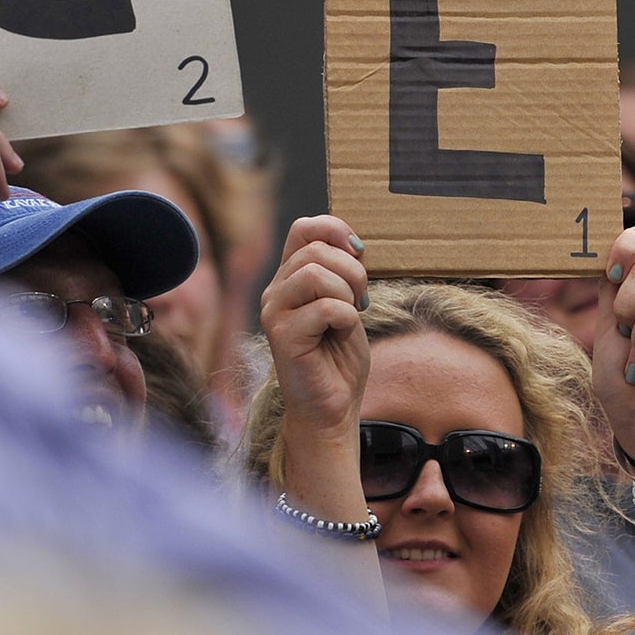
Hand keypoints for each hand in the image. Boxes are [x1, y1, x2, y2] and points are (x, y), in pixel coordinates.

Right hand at [259, 215, 369, 442]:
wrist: (333, 406)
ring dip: (347, 293)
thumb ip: (341, 272)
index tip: (359, 252)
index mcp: (289, 279)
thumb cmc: (339, 358)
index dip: (335, 229)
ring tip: (349, 316)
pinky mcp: (282, 337)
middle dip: (352, 270)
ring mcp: (274, 313)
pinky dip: (346, 317)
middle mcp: (275, 292)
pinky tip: (341, 333)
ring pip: (314, 274)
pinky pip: (325, 307)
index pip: (303, 228)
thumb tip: (352, 244)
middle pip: (315, 250)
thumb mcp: (347, 303)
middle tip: (360, 299)